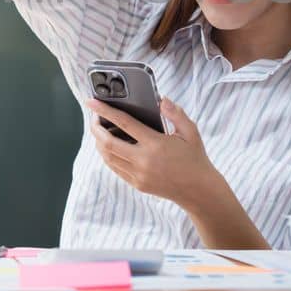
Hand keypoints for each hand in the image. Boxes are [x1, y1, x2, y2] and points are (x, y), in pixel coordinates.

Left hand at [88, 97, 221, 210]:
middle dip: (95, 128)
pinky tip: (109, 147)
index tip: (92, 102)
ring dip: (99, 143)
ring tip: (99, 131)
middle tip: (93, 117)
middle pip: (108, 143)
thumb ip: (175, 113)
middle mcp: (144, 160)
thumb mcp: (190, 131)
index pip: (124, 123)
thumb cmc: (194, 158)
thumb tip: (161, 99)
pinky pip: (115, 168)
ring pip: (108, 157)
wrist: (198, 190)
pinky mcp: (137, 184)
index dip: (105, 111)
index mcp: (155, 144)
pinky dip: (108, 156)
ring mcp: (139, 175)